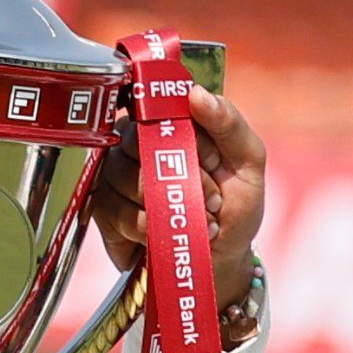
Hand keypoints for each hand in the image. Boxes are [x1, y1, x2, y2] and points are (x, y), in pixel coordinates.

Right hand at [88, 82, 267, 316]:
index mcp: (168, 120)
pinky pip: (117, 213)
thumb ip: (229, 123)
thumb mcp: (248, 161)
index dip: (192, 142)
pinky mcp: (104, 210)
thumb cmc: (234, 205)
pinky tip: (170, 235)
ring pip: (129, 179)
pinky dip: (151, 230)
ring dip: (170, 208)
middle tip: (212, 201)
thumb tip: (195, 93)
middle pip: (140, 143)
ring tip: (198, 222)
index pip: (164, 111)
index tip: (215, 164)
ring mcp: (114, 175)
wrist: (221, 259)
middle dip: (183, 179)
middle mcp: (135, 141)